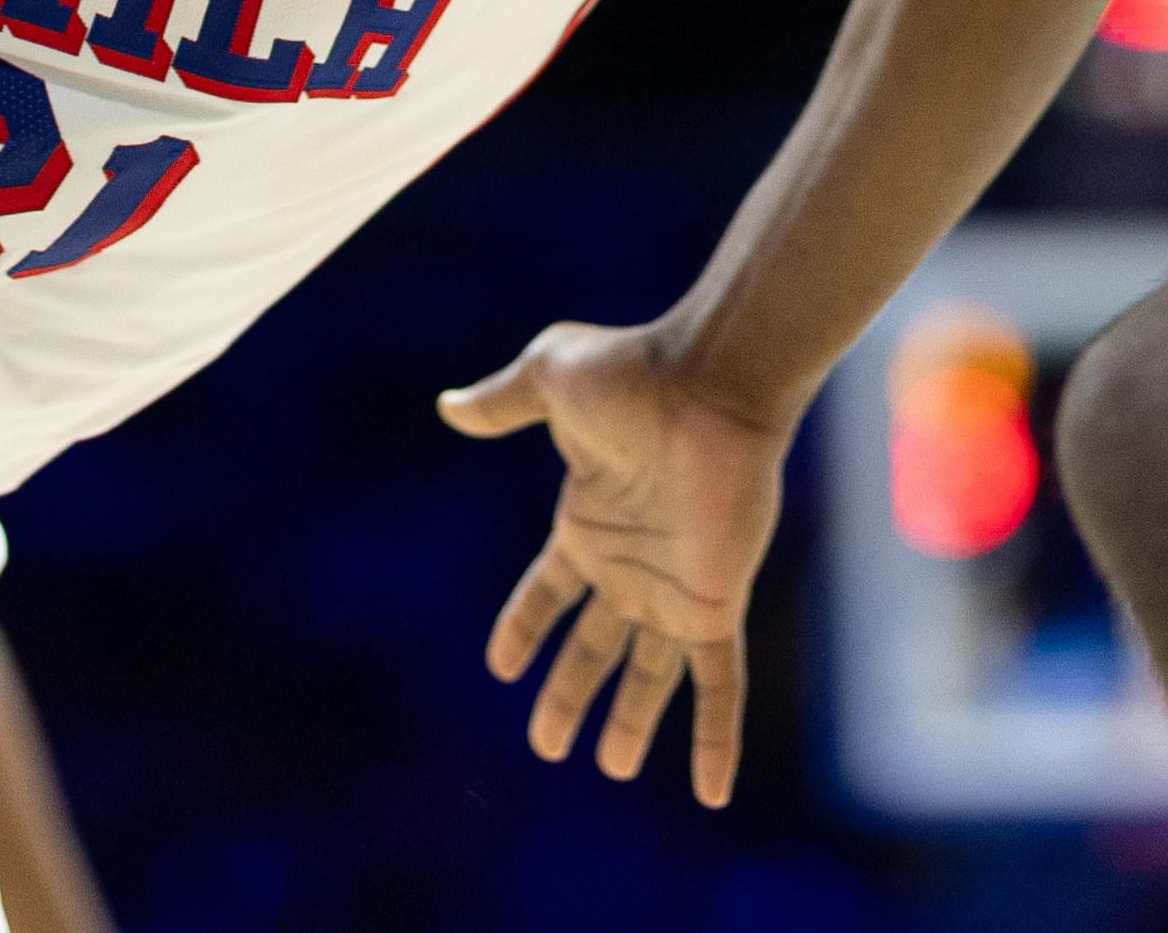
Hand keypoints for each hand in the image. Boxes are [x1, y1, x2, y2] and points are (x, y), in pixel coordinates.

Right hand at [437, 321, 787, 807]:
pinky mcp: (714, 604)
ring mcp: (674, 589)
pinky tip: (713, 793)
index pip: (549, 591)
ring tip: (608, 768)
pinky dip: (714, 739)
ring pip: (648, 676)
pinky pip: (719, 686)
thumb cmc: (632, 373)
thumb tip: (448, 408)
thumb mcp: (549, 379)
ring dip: (628, 723)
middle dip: (568, 695)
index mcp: (589, 523)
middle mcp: (630, 566)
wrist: (709, 385)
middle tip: (547, 744)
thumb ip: (503, 402)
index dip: (525, 627)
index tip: (501, 666)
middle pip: (592, 646)